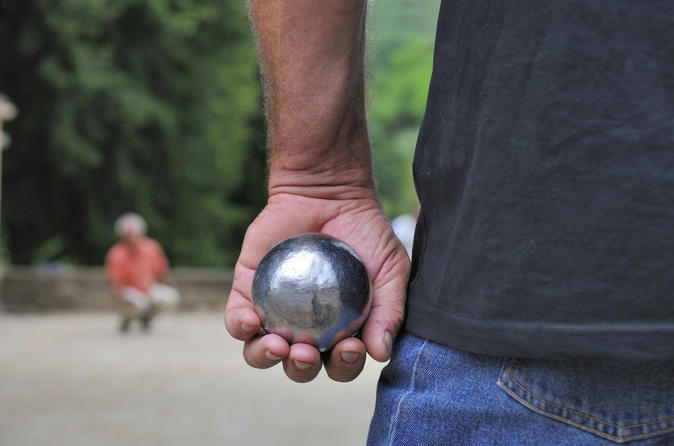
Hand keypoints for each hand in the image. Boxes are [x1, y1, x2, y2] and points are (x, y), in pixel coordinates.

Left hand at [225, 188, 409, 382]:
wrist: (330, 191)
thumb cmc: (366, 233)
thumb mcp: (391, 268)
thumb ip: (390, 309)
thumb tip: (381, 352)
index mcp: (340, 331)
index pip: (339, 364)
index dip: (344, 366)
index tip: (350, 347)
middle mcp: (306, 328)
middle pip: (299, 366)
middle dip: (302, 368)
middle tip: (307, 352)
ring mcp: (275, 312)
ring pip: (261, 351)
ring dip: (267, 357)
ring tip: (279, 346)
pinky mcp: (248, 291)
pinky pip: (237, 320)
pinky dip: (241, 326)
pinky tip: (251, 322)